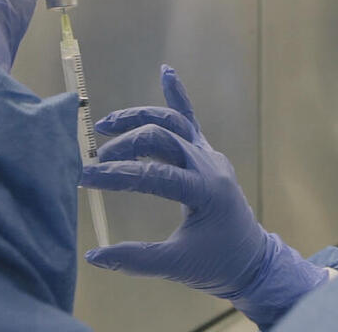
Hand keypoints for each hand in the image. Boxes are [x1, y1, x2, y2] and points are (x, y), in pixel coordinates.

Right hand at [81, 65, 327, 328]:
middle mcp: (209, 165)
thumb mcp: (177, 265)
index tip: (85, 179)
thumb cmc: (216, 264)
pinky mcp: (207, 154)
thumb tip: (93, 256)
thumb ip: (136, 259)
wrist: (252, 259)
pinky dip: (178, 95)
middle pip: (162, 139)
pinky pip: (192, 120)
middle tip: (98, 162)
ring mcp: (209, 155)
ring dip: (139, 119)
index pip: (154, 175)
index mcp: (205, 191)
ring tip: (106, 126)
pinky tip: (166, 71)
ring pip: (173, 124)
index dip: (117, 176)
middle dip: (126, 145)